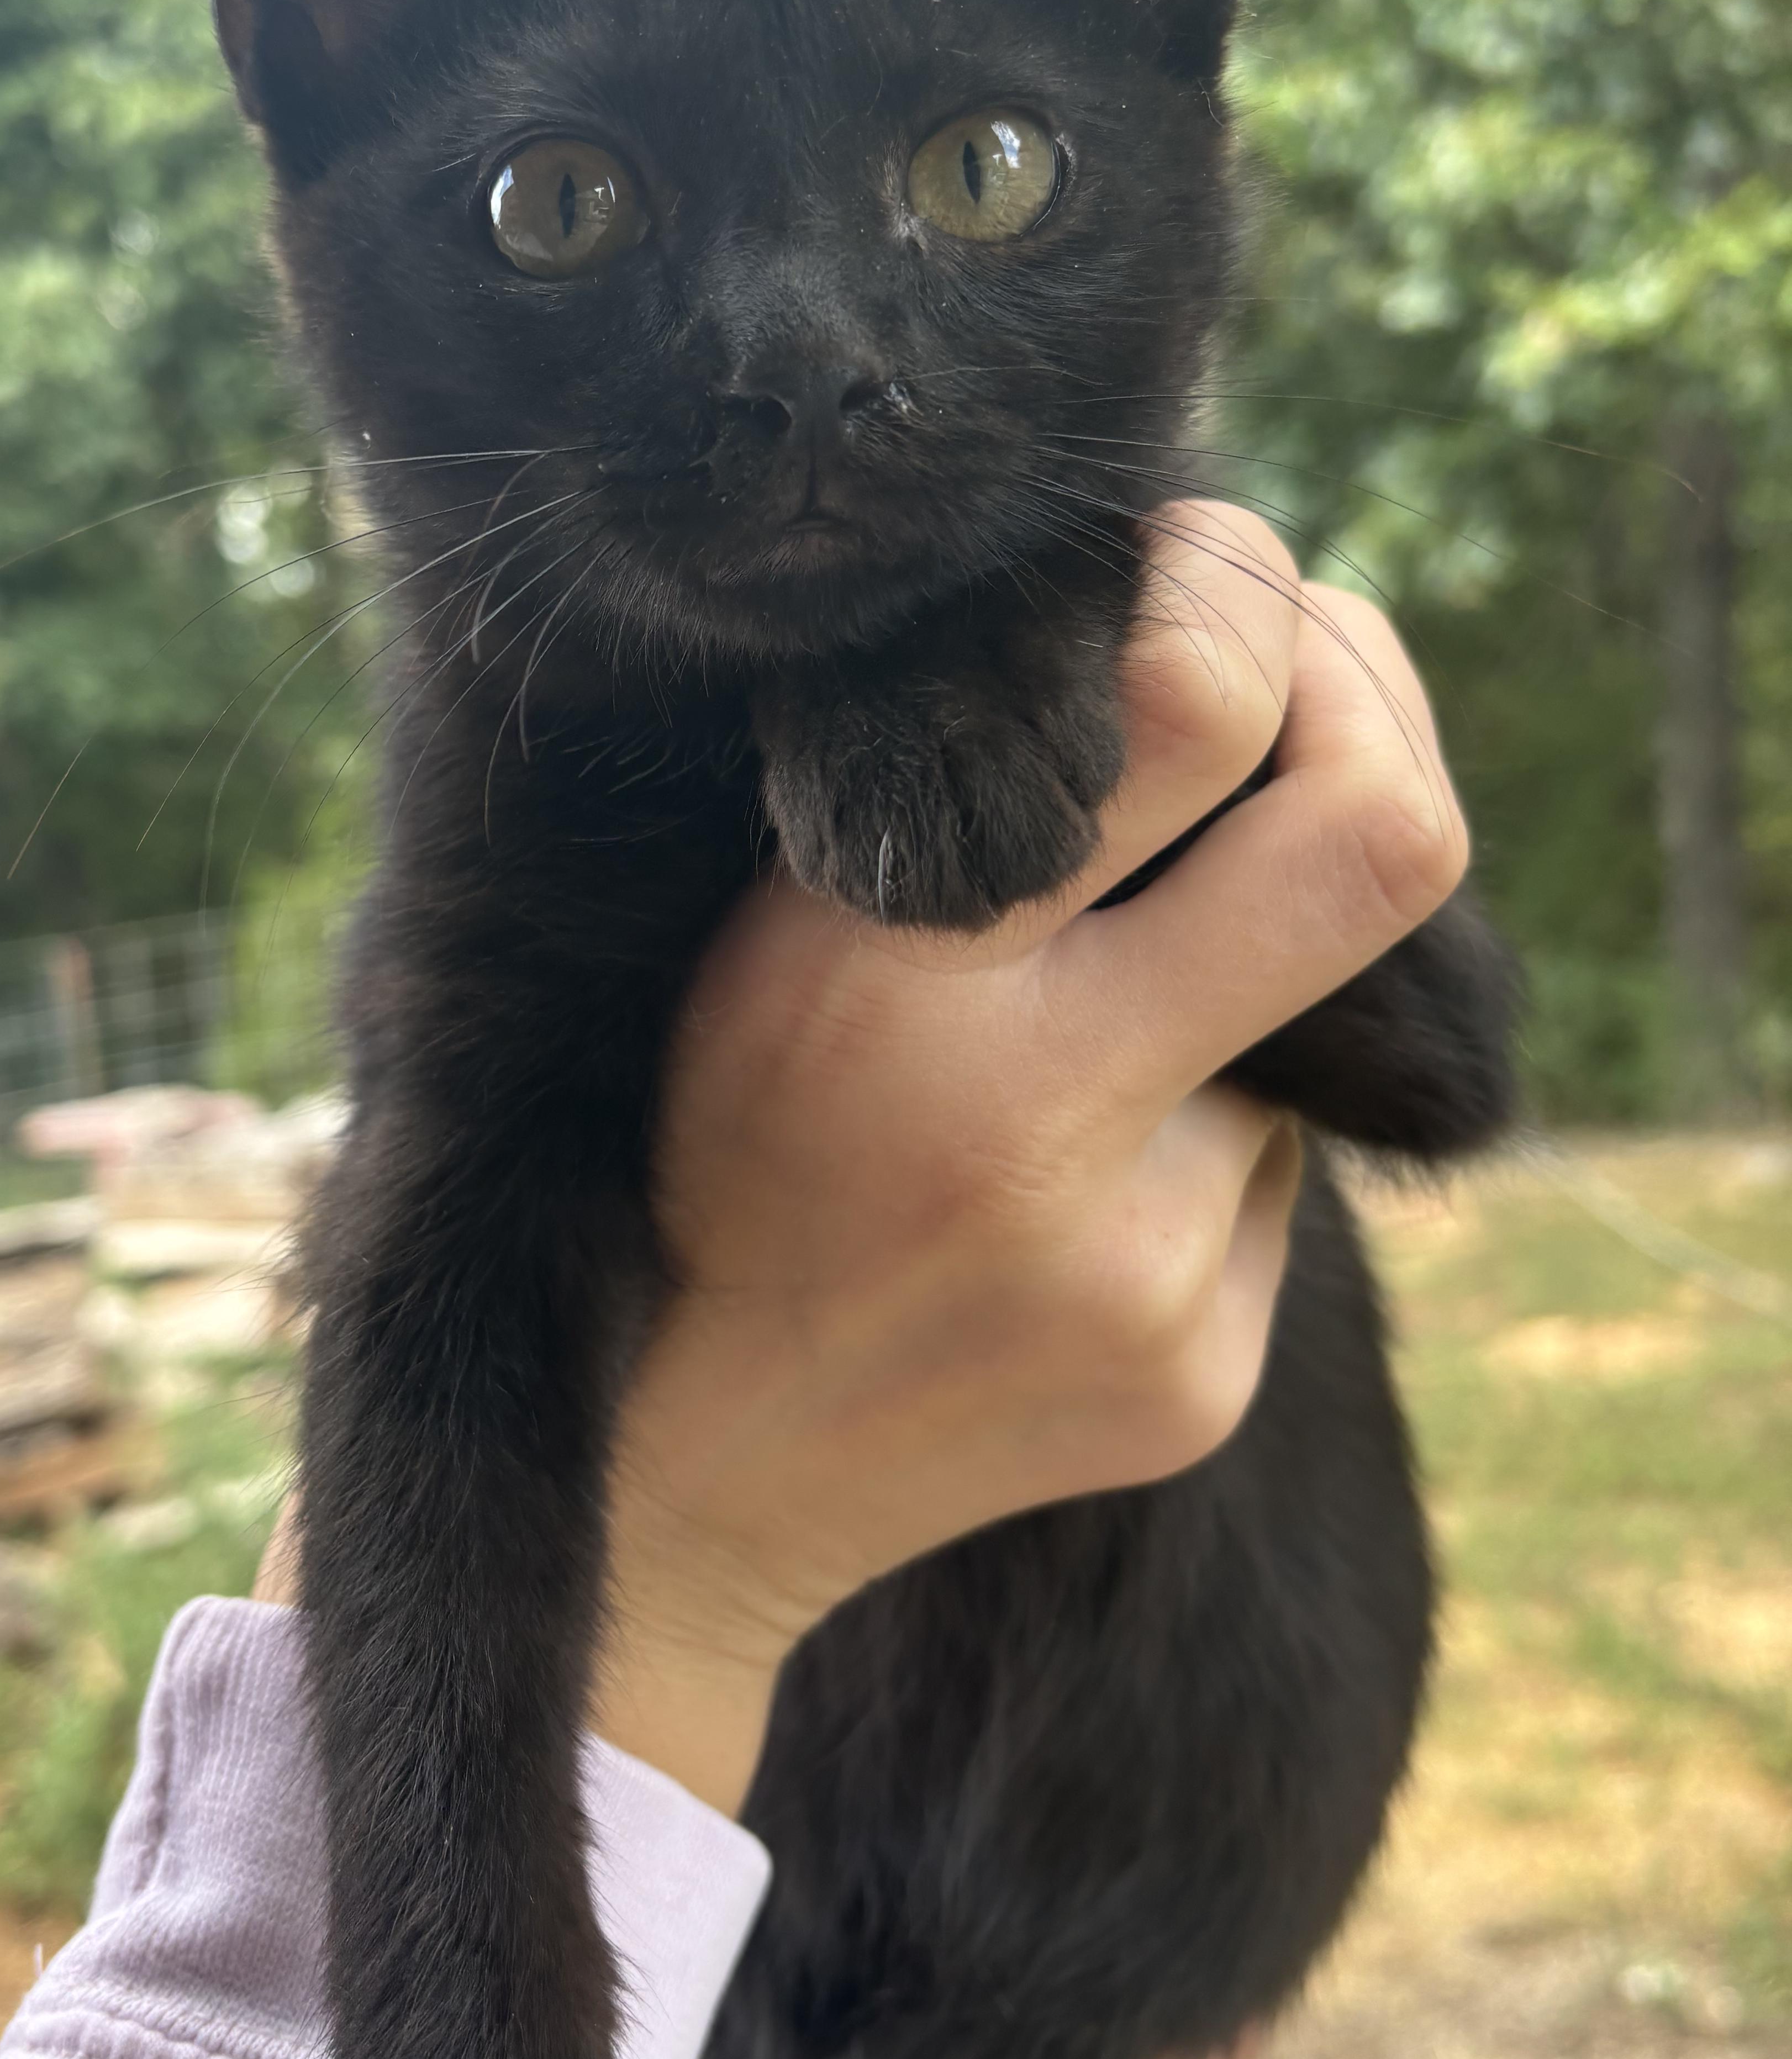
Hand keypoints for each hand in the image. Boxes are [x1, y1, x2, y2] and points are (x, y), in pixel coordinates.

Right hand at [590, 502, 1466, 1808]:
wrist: (674, 1475)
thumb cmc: (695, 1146)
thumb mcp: (753, 931)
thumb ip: (956, 805)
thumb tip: (1204, 642)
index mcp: (882, 978)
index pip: (1198, 705)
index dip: (1244, 596)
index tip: (1203, 583)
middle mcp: (1039, 1130)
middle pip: (1385, 839)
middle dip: (1367, 714)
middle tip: (1295, 684)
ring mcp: (1147, 1278)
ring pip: (1318, 1023)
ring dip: (1232, 984)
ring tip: (1065, 1053)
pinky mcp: (1201, 1377)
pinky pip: (1278, 1172)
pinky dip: (1203, 1135)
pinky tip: (1062, 1192)